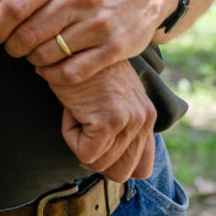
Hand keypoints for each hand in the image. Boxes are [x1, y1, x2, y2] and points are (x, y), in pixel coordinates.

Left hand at [0, 0, 174, 82]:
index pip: (15, 4)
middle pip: (29, 33)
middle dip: (11, 46)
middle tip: (9, 48)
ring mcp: (100, 24)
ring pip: (48, 54)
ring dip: (32, 61)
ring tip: (30, 55)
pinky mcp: (116, 48)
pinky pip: (73, 72)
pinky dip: (54, 76)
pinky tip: (50, 68)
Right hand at [51, 60, 155, 181]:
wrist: (69, 43)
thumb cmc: (83, 68)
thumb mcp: (111, 95)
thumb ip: (122, 124)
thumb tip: (109, 161)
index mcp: (147, 115)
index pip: (141, 168)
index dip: (113, 162)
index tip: (94, 141)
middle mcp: (144, 119)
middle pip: (122, 173)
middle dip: (97, 159)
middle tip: (81, 130)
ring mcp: (128, 120)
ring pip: (100, 164)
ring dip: (80, 142)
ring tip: (76, 111)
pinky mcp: (108, 121)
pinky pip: (84, 153)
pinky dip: (70, 136)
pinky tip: (70, 109)